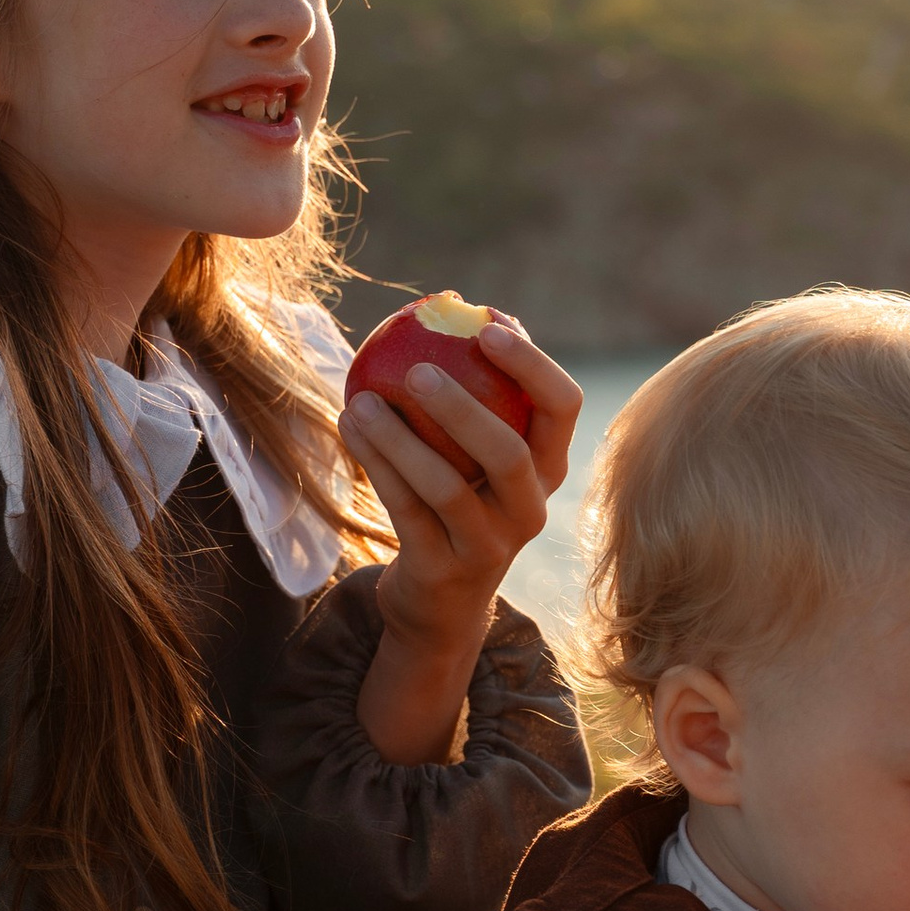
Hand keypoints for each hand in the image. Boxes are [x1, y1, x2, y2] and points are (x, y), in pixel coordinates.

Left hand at [342, 320, 580, 765]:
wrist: (440, 604)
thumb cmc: (456, 502)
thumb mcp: (477, 455)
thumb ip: (476, 391)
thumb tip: (449, 306)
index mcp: (548, 469)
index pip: (563, 407)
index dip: (533, 365)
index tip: (488, 327)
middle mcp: (529, 511)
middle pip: (510, 454)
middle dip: (464, 409)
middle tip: (416, 372)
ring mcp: (489, 547)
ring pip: (446, 487)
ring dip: (398, 439)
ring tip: (359, 400)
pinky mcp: (442, 572)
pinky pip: (404, 510)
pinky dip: (375, 464)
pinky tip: (347, 425)